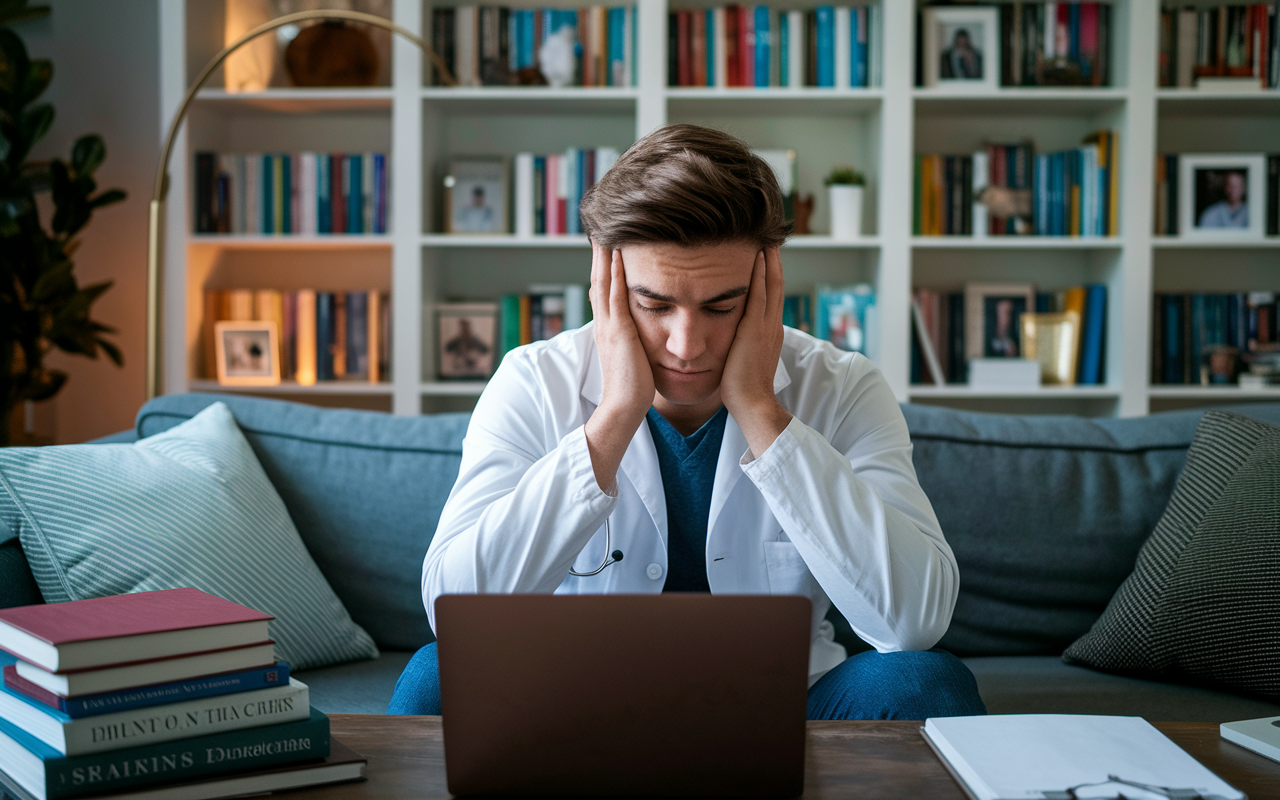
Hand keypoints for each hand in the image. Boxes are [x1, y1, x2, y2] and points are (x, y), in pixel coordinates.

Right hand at [584, 243, 653, 489]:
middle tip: (603, 225)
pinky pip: (615, 294)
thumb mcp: (632, 356)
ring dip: (605, 253)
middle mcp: (604, 323)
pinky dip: (614, 271)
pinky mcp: (618, 331)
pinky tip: (617, 252)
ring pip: (603, 280)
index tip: (609, 241)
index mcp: (608, 328)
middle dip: (601, 251)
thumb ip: (633, 339)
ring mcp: (608, 326)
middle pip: (599, 277)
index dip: (605, 264)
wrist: (624, 408)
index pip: (603, 288)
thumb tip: (639, 330)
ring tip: (608, 227)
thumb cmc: (634, 387)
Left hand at [720, 246, 791, 457]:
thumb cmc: (742, 389)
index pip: (771, 295)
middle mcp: (772, 325)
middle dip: (773, 260)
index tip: (764, 254)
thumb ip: (740, 344)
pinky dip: (759, 274)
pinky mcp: (755, 330)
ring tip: (764, 236)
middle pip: (776, 284)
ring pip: (771, 284)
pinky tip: (757, 256)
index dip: (769, 273)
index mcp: (770, 332)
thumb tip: (730, 337)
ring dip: (768, 259)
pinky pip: (759, 295)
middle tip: (768, 236)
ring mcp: (766, 326)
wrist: (752, 404)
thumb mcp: (742, 360)